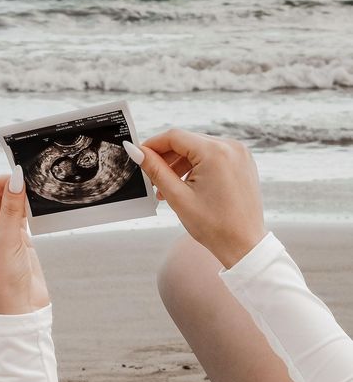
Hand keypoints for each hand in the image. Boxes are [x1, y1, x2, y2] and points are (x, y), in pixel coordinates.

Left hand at [0, 167, 48, 313]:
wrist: (20, 311)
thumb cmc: (3, 282)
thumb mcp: (7, 241)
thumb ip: (12, 208)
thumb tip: (16, 178)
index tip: (18, 176)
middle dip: (10, 186)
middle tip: (30, 180)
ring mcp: (1, 234)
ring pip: (9, 205)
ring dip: (20, 197)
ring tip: (35, 189)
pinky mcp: (18, 240)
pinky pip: (21, 216)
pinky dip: (29, 208)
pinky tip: (37, 202)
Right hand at [136, 130, 265, 267]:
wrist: (244, 245)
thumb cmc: (214, 226)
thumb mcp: (178, 197)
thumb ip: (156, 170)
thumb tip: (136, 151)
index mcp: (215, 152)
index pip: (175, 136)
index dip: (153, 144)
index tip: (138, 154)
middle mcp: (231, 146)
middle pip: (187, 141)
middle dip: (166, 157)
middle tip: (151, 177)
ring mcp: (239, 154)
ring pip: (199, 149)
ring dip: (180, 163)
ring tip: (167, 187)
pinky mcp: (243, 162)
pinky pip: (213, 156)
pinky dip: (197, 166)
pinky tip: (186, 185)